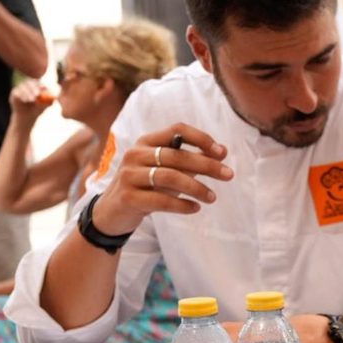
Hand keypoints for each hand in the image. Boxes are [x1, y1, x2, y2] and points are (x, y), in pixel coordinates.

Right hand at [10, 79, 51, 123]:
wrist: (26, 117)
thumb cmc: (37, 110)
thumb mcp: (44, 107)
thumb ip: (48, 102)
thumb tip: (55, 99)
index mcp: (35, 87)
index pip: (38, 83)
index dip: (41, 85)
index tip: (43, 88)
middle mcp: (27, 86)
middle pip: (30, 83)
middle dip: (34, 88)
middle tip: (37, 94)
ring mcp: (20, 88)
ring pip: (23, 87)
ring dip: (28, 93)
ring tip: (32, 100)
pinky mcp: (14, 93)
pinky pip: (17, 91)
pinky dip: (22, 95)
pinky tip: (25, 100)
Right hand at [93, 123, 231, 236]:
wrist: (113, 212)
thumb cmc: (146, 188)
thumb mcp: (168, 171)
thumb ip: (191, 161)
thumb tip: (223, 151)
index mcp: (146, 142)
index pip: (177, 130)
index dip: (201, 138)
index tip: (222, 153)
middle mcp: (136, 154)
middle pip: (177, 156)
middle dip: (206, 165)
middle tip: (229, 175)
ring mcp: (129, 175)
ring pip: (169, 177)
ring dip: (196, 187)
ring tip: (213, 198)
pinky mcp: (128, 197)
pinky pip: (161, 200)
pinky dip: (182, 205)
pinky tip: (195, 208)